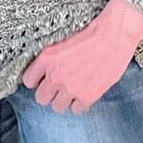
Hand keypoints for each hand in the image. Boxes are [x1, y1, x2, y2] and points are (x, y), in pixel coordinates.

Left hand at [21, 0, 142, 113]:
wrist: (114, 35)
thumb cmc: (90, 32)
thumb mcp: (62, 41)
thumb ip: (51, 58)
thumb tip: (45, 71)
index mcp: (46, 59)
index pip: (28, 81)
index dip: (36, 80)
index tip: (42, 79)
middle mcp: (55, 76)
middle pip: (41, 98)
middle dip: (49, 93)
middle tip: (58, 87)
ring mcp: (71, 88)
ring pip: (57, 107)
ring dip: (64, 100)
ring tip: (73, 89)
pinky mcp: (87, 96)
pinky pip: (76, 110)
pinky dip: (81, 103)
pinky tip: (85, 91)